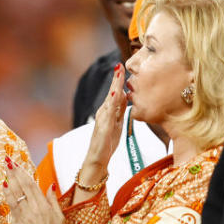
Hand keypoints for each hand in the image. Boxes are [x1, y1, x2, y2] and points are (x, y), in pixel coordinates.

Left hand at [2, 162, 66, 223]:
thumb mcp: (59, 216)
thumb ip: (53, 199)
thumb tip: (51, 185)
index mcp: (44, 204)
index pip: (31, 184)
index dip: (23, 172)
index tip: (17, 163)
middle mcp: (34, 206)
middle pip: (23, 185)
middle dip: (14, 171)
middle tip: (7, 159)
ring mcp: (25, 213)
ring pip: (16, 192)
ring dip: (10, 179)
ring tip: (4, 168)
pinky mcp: (18, 221)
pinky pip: (12, 205)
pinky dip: (8, 194)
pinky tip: (4, 185)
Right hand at [80, 63, 127, 185]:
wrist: (97, 158)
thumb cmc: (107, 143)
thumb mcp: (118, 123)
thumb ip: (120, 110)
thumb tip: (126, 96)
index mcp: (108, 111)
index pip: (116, 93)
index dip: (119, 80)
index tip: (122, 68)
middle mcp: (103, 112)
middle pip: (112, 92)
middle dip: (116, 79)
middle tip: (120, 65)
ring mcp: (103, 118)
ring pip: (111, 99)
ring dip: (115, 86)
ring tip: (118, 74)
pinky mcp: (104, 126)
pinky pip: (110, 112)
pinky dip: (113, 102)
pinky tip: (117, 94)